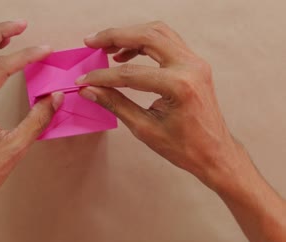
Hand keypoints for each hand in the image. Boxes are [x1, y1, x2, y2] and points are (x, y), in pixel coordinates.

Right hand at [76, 21, 240, 189]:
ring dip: (130, 35)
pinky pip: (167, 41)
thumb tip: (90, 90)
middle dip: (115, 36)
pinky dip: (144, 41)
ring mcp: (195, 62)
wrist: (214, 152)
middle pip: (147, 37)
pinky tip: (126, 53)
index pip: (130, 74)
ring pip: (157, 32)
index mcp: (179, 86)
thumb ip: (115, 104)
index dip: (102, 77)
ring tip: (107, 46)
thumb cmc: (185, 147)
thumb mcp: (144, 128)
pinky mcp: (194, 63)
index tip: (84, 80)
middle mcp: (190, 66)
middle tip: (91, 41)